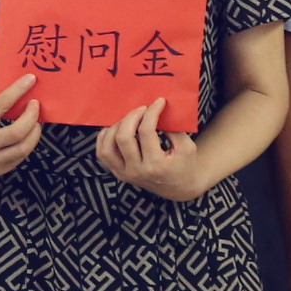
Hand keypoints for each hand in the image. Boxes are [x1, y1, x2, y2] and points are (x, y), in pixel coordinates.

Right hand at [0, 73, 42, 178]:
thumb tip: (7, 84)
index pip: (2, 104)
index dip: (19, 90)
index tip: (31, 79)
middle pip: (18, 131)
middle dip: (32, 115)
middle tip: (36, 104)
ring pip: (24, 148)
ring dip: (35, 132)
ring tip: (37, 121)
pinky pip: (21, 157)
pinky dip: (28, 144)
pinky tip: (29, 135)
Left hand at [92, 103, 210, 199]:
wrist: (180, 188)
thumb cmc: (185, 164)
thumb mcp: (187, 147)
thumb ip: (173, 129)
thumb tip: (156, 110)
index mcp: (156, 165)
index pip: (147, 131)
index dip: (152, 112)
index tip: (159, 102)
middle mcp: (137, 171)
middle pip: (123, 137)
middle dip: (131, 117)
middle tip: (142, 109)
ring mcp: (125, 174)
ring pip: (107, 147)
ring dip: (115, 128)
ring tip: (129, 119)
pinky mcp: (118, 174)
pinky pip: (103, 155)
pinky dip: (104, 139)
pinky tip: (115, 129)